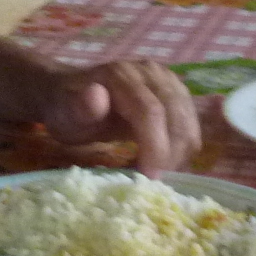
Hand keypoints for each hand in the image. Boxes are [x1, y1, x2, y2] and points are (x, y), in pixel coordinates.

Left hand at [40, 59, 199, 177]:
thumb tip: (96, 95)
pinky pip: (190, 125)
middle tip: (154, 182)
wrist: (70, 94)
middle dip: (170, 154)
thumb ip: (80, 107)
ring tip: (157, 173)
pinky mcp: (177, 94)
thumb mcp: (65, 112)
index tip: (149, 177)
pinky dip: (182, 148)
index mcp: (122, 75)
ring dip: (179, 153)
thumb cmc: (67, 108)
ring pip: (189, 123)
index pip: (151, 111)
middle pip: (176, 117)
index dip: (155, 146)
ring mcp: (167, 81)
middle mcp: (151, 72)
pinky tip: (163, 163)